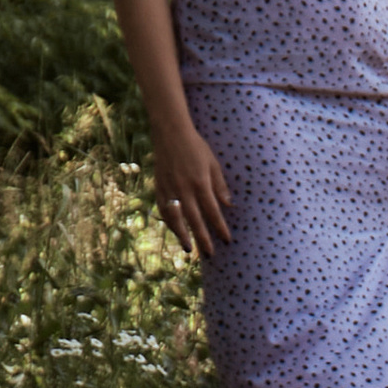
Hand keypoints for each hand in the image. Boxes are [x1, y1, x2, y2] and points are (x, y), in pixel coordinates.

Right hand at [150, 119, 230, 256]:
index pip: (212, 211)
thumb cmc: (196, 147)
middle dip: (203, 238)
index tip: (227, 240)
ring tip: (189, 249)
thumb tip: (228, 205)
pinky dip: (169, 222)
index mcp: (201, 183)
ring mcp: (169, 189)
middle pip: (195, 220)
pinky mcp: (159, 187)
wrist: (170, 134)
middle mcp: (184, 189)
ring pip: (176, 218)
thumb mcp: (213, 164)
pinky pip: (164, 209)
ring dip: (183, 235)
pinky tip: (175, 231)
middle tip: (210, 254)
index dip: (220, 227)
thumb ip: (220, 186)